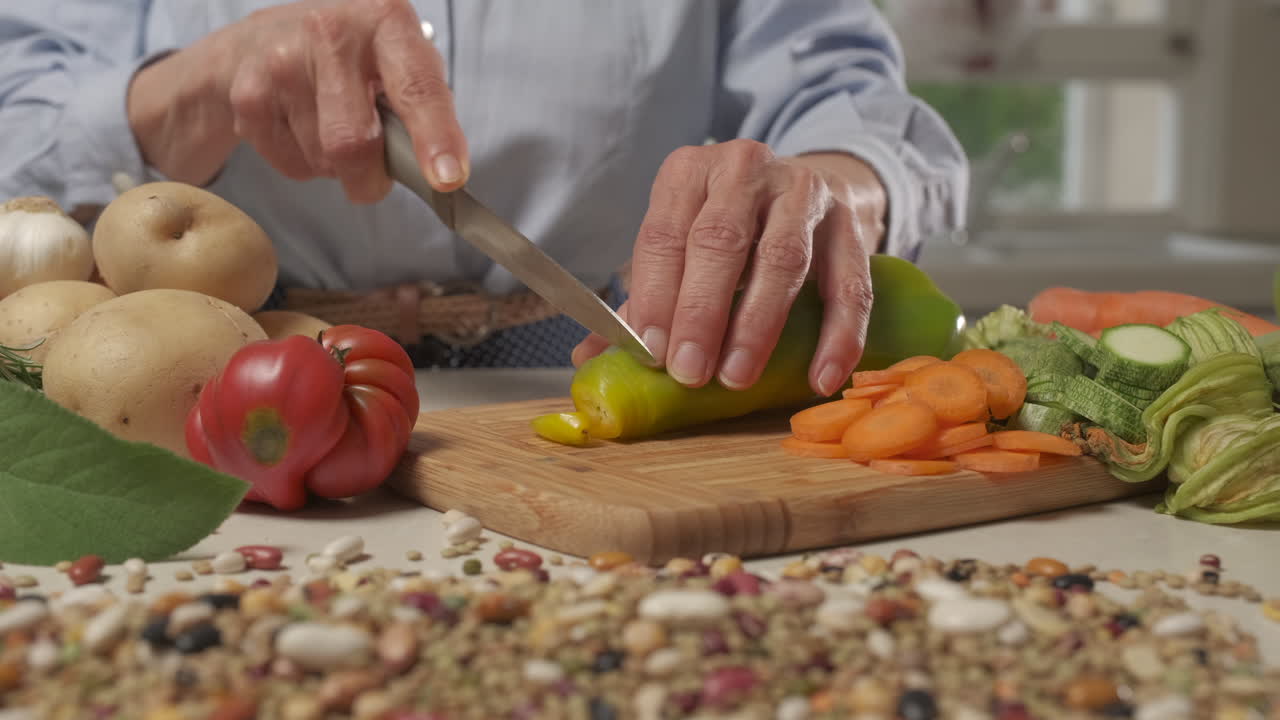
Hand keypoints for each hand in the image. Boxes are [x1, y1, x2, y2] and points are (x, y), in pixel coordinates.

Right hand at [127, 0, 467, 201]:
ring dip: (335, 166)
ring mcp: (281, 61)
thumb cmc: (349, 59)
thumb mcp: (397, 60)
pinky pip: (290, 164)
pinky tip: (300, 127)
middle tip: (374, 175)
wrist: (262, 41)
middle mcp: (330, 32)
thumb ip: (425, 106)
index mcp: (385, 20)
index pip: (417, 86)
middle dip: (370, 177)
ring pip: (323, 160)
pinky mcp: (248, 94)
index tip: (447, 177)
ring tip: (328, 127)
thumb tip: (443, 172)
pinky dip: (303, 163)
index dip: (435, 135)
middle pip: (355, 141)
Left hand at [572, 142, 885, 397]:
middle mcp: (745, 171)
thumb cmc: (727, 228)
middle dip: (702, 312)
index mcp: (689, 173)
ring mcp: (803, 193)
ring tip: (737, 377)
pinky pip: (850, 284)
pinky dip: (838, 334)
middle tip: (690, 372)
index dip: (656, 296)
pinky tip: (820, 376)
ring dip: (757, 324)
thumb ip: (642, 299)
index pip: (665, 234)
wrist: (804, 188)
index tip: (651, 352)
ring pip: (783, 258)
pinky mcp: (850, 225)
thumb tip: (588, 358)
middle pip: (721, 241)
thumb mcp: (679, 246)